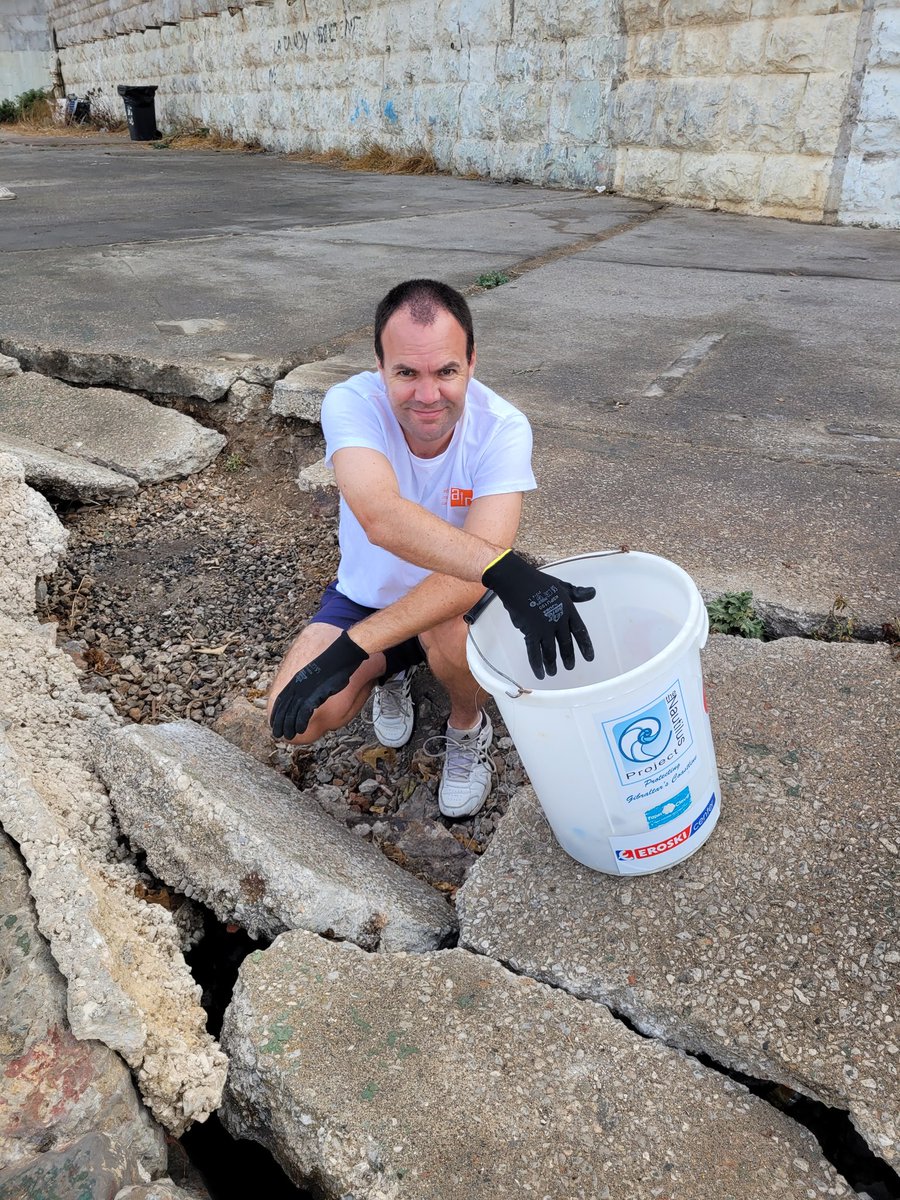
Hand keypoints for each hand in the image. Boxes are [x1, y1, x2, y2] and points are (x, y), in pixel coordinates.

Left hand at [270, 632, 367, 739]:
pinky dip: (300, 722)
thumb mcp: (317, 672)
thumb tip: (313, 688)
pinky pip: (304, 712)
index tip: (274, 720)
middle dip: (279, 722)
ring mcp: (305, 690)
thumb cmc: (333, 663)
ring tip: (287, 736)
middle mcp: (298, 685)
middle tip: (276, 733)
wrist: (340, 656)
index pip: (282, 698)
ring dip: (288, 726)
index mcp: (296, 679)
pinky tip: (299, 730)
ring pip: (292, 712)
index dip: (277, 711)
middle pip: (284, 707)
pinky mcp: (315, 694)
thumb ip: (311, 681)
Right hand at [481, 551, 594, 679]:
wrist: (517, 582)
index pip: (580, 631)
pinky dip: (537, 665)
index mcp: (568, 610)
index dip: (585, 645)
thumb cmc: (538, 582)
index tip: (590, 658)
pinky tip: (540, 673)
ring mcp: (544, 628)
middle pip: (566, 643)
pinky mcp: (530, 632)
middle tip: (570, 667)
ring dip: (552, 664)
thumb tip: (593, 592)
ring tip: (554, 673)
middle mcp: (558, 621)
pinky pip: (534, 652)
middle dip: (568, 656)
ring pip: (551, 651)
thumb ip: (577, 593)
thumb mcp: (561, 586)